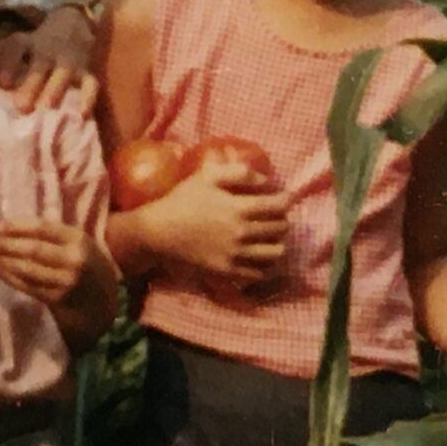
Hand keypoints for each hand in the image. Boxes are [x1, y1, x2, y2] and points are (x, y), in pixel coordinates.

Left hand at [0, 5, 100, 113]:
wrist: (73, 24)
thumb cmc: (40, 46)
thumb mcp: (21, 45)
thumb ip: (7, 62)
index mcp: (28, 43)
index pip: (16, 47)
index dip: (8, 63)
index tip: (2, 83)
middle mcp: (48, 49)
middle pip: (40, 63)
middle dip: (31, 85)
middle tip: (21, 107)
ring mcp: (70, 59)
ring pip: (63, 73)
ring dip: (55, 90)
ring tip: (48, 109)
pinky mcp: (88, 70)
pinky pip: (90, 83)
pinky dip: (88, 98)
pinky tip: (82, 114)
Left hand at [0, 218, 96, 309]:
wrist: (101, 297)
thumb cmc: (84, 261)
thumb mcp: (77, 241)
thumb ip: (51, 234)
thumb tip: (10, 228)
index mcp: (77, 239)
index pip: (43, 229)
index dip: (18, 227)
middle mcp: (72, 260)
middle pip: (33, 250)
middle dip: (7, 245)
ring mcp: (65, 281)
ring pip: (28, 269)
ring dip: (5, 262)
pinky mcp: (57, 299)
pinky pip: (28, 286)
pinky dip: (10, 277)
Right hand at [139, 156, 289, 284]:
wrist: (160, 232)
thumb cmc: (183, 200)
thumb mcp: (207, 176)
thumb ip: (239, 172)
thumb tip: (265, 180)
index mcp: (239, 208)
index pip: (278, 206)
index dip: (287, 200)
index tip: (285, 197)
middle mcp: (242, 233)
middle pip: (280, 229)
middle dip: (283, 219)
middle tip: (276, 215)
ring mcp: (236, 255)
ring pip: (275, 253)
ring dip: (279, 242)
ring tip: (273, 237)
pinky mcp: (229, 271)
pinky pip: (259, 273)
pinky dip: (267, 264)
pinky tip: (261, 256)